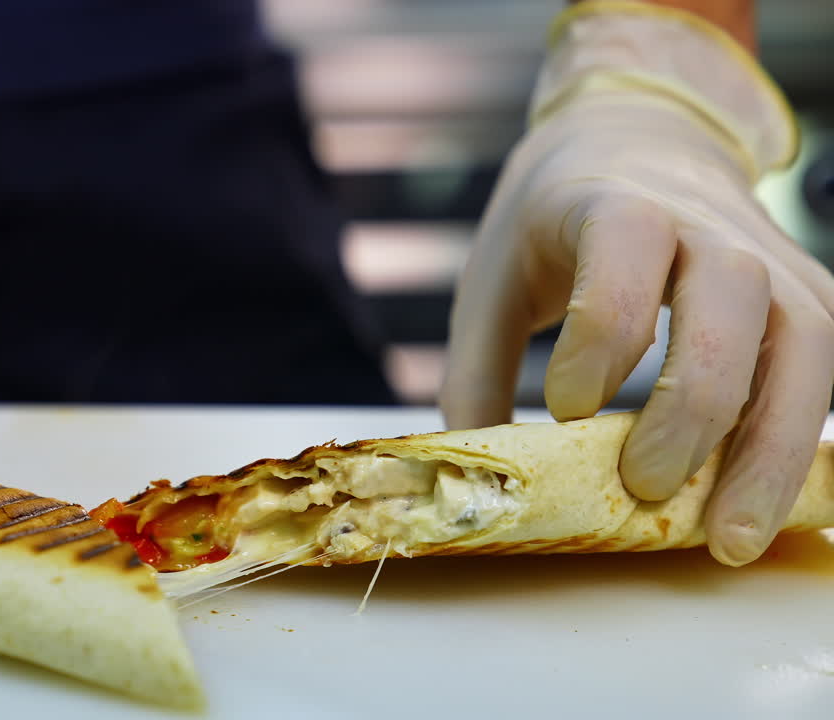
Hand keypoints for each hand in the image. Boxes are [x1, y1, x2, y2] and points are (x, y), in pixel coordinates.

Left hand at [441, 4, 833, 564]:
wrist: (640, 136)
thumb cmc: (553, 222)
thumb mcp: (493, 279)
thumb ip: (476, 375)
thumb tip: (471, 481)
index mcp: (615, 205)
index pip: (620, 271)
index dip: (598, 348)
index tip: (565, 411)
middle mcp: (709, 225)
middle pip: (730, 313)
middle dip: (693, 413)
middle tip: (645, 491)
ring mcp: (773, 259)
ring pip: (807, 347)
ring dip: (775, 449)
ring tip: (729, 538)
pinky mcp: (809, 295)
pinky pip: (830, 366)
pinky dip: (807, 438)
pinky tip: (771, 500)